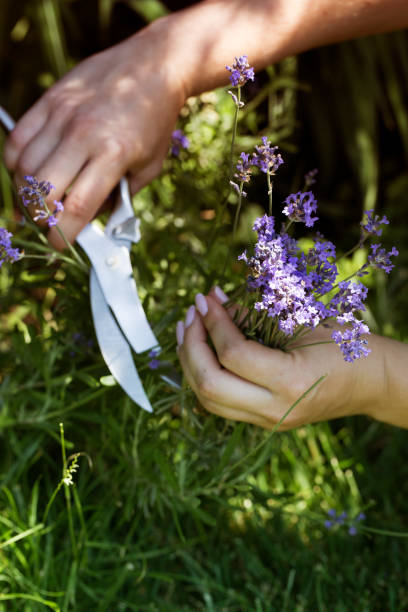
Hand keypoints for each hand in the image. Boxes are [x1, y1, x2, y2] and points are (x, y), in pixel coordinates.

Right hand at [4, 20, 185, 246]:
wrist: (153, 67)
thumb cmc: (154, 122)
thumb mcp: (149, 167)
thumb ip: (120, 197)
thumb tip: (91, 223)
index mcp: (113, 154)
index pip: (77, 206)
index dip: (63, 234)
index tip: (59, 245)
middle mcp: (83, 133)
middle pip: (43, 190)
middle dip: (42, 217)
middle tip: (50, 222)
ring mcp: (62, 115)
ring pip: (24, 167)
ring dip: (27, 193)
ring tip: (40, 200)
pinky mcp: (50, 101)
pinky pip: (17, 140)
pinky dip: (16, 164)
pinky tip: (29, 174)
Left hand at [177, 288, 387, 429]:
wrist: (369, 383)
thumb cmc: (343, 345)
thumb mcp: (301, 324)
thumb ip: (254, 317)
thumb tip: (213, 302)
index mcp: (290, 382)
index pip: (233, 354)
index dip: (214, 322)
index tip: (207, 298)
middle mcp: (275, 409)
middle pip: (209, 383)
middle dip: (192, 344)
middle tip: (192, 312)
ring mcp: (267, 421)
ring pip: (207, 399)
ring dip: (190, 361)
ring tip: (188, 327)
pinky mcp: (262, 422)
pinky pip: (219, 403)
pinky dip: (202, 375)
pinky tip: (199, 350)